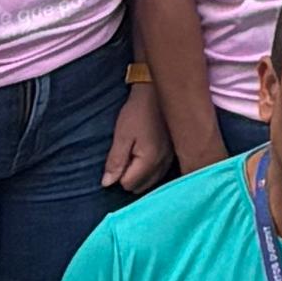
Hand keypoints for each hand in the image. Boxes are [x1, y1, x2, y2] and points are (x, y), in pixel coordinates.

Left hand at [101, 84, 171, 198]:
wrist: (158, 93)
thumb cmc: (137, 112)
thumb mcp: (121, 136)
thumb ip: (115, 162)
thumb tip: (107, 184)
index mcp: (149, 161)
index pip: (128, 184)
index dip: (118, 174)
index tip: (118, 156)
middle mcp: (163, 164)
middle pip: (141, 186)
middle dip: (129, 177)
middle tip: (125, 156)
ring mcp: (171, 160)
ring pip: (151, 181)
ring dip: (140, 174)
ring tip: (134, 154)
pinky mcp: (174, 154)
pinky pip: (160, 172)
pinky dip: (150, 169)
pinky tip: (145, 154)